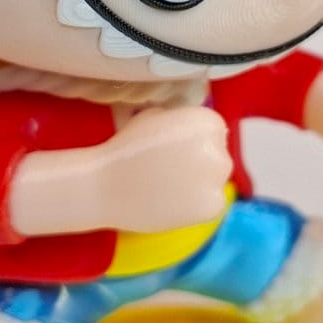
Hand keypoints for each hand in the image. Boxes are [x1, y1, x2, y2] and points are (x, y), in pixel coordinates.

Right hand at [102, 106, 232, 232]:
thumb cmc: (126, 148)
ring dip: (199, 183)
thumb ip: (180, 120)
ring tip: (167, 187)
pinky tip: (172, 201)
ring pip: (215, 181)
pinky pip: (213, 203)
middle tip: (169, 170)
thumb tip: (192, 130)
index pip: (213, 131)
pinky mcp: (211, 206)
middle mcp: (217, 149)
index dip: (191, 141)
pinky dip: (197, 204)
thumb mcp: (156, 116)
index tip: (172, 150)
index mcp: (207, 122)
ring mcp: (216, 180)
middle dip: (198, 162)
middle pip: (217, 156)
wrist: (105, 186)